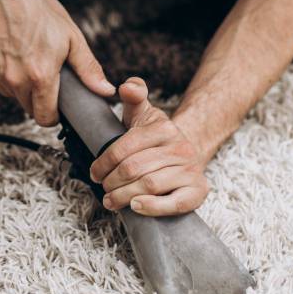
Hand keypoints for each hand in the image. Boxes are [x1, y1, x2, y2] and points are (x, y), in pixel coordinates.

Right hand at [0, 0, 113, 125]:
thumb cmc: (37, 9)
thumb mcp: (71, 37)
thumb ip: (88, 69)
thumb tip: (105, 89)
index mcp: (40, 76)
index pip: (46, 118)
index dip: (55, 115)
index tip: (59, 107)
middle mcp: (16, 80)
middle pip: (30, 110)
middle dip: (41, 101)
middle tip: (48, 78)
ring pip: (15, 97)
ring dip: (24, 89)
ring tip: (31, 61)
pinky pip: (1, 85)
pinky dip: (9, 77)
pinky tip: (16, 56)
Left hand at [89, 77, 208, 216]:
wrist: (187, 155)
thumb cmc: (156, 139)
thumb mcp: (143, 114)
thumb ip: (134, 97)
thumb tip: (127, 86)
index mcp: (164, 128)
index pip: (125, 147)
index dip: (104, 163)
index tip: (94, 173)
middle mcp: (181, 148)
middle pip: (134, 169)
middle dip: (112, 182)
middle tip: (103, 188)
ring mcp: (191, 171)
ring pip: (149, 185)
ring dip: (124, 196)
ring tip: (111, 200)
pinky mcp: (197, 191)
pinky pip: (174, 203)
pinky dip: (152, 207)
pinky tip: (136, 206)